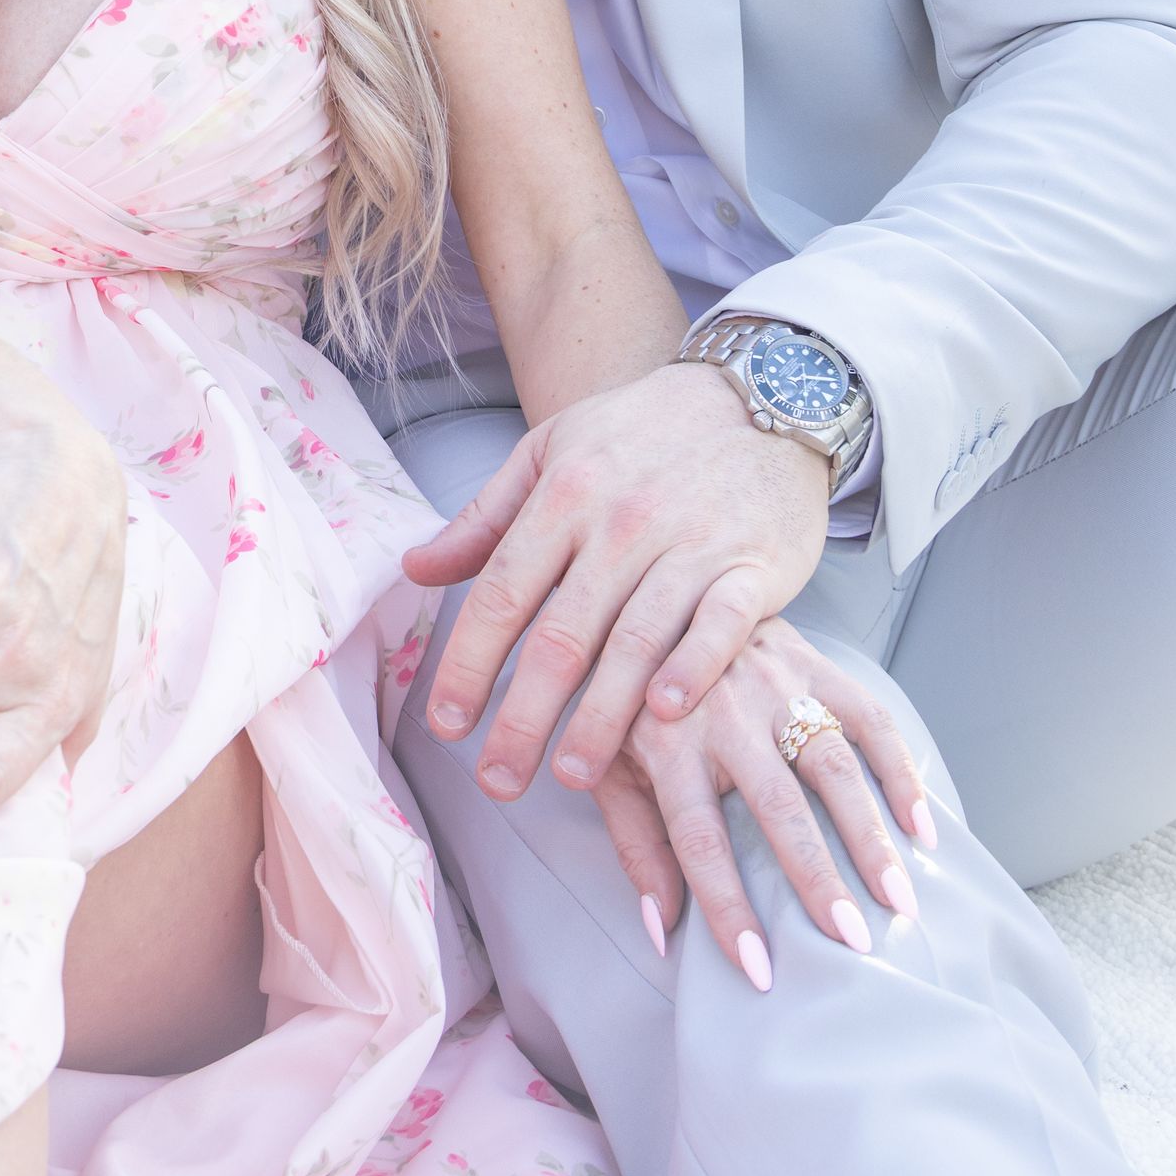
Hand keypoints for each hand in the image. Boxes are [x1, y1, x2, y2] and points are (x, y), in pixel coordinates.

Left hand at [403, 362, 829, 799]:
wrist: (761, 394)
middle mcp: (622, 522)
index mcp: (564, 494)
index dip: (469, 663)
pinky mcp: (753, 566)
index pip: (504, 593)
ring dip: (601, 717)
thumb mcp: (551, 450)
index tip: (445, 725)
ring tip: (570, 775)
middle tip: (498, 781)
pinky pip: (719, 626)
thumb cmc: (641, 432)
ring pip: (635, 643)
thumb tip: (414, 569)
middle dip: (524, 715)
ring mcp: (690, 545)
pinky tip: (665, 716)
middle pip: (562, 634)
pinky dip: (692, 669)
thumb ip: (484, 518)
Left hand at [590, 618, 936, 981]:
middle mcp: (723, 708)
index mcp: (664, 740)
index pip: (697, 838)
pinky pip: (869, 718)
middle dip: (817, 879)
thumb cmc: (636, 702)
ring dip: (870, 835)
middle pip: (776, 805)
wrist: (660, 590)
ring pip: (832, 763)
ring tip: (899, 901)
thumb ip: (634, 845)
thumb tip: (662, 932)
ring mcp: (774, 681)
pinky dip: (901, 772)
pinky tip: (923, 830)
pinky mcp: (814, 662)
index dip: (725, 907)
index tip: (759, 972)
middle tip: (853, 943)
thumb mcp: (611, 765)